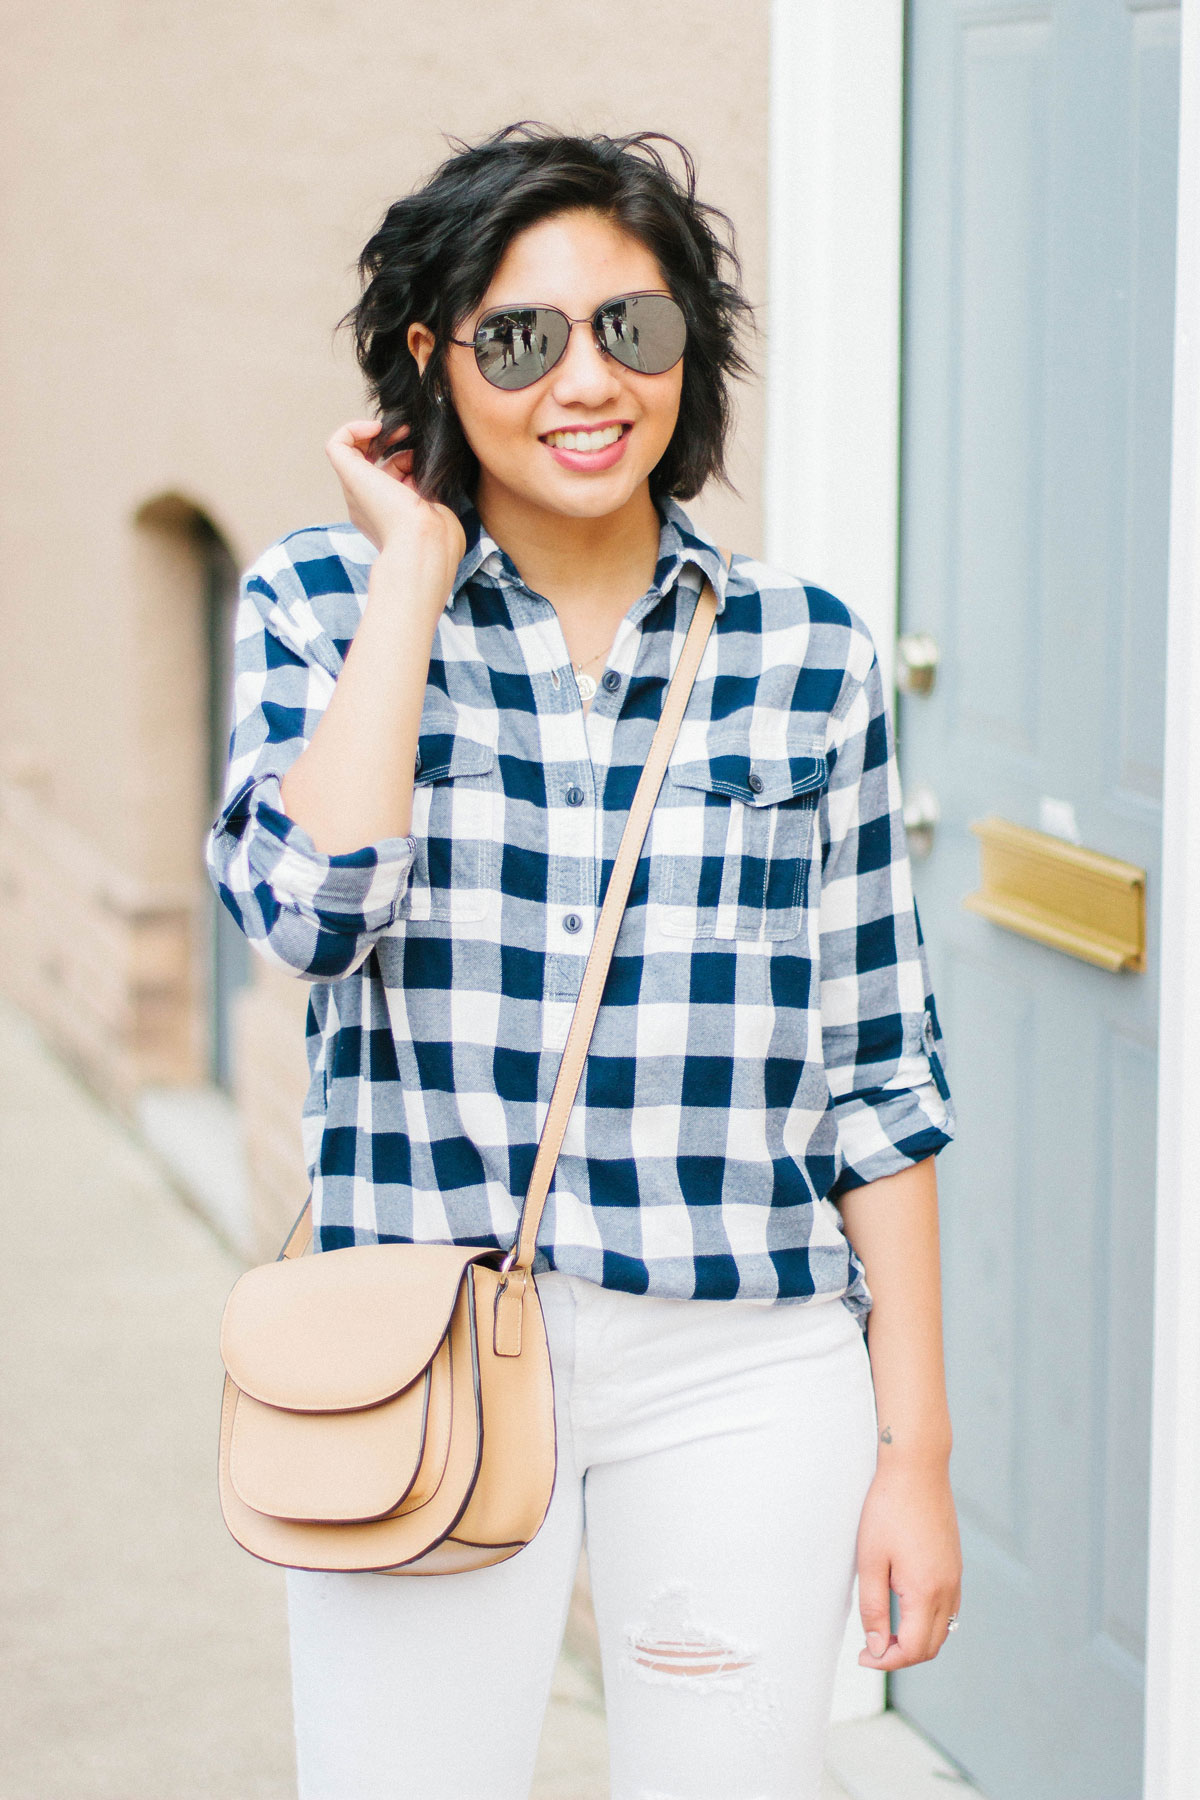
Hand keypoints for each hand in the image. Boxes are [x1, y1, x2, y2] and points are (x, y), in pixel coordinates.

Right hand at [324, 420, 465, 591]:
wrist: (424, 543)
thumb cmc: (437, 535)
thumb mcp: (436, 511)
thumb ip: (428, 494)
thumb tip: (425, 471)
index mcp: (385, 519)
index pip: (387, 483)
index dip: (403, 463)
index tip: (422, 456)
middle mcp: (366, 507)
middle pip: (374, 469)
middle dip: (395, 451)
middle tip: (411, 437)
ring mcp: (356, 492)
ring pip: (357, 455)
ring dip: (381, 438)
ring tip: (403, 435)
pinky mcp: (349, 477)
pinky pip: (338, 444)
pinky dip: (354, 429)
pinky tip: (377, 428)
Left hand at [856, 1457, 961, 1668]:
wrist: (917, 1468)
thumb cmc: (888, 1509)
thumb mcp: (871, 1560)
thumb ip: (874, 1609)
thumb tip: (878, 1648)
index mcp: (926, 1592)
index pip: (913, 1650)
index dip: (887, 1661)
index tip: (863, 1655)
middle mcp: (948, 1589)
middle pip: (932, 1646)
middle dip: (902, 1656)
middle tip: (871, 1647)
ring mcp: (955, 1577)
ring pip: (943, 1629)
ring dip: (917, 1639)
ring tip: (885, 1629)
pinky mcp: (955, 1565)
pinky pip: (948, 1608)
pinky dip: (928, 1620)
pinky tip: (904, 1607)